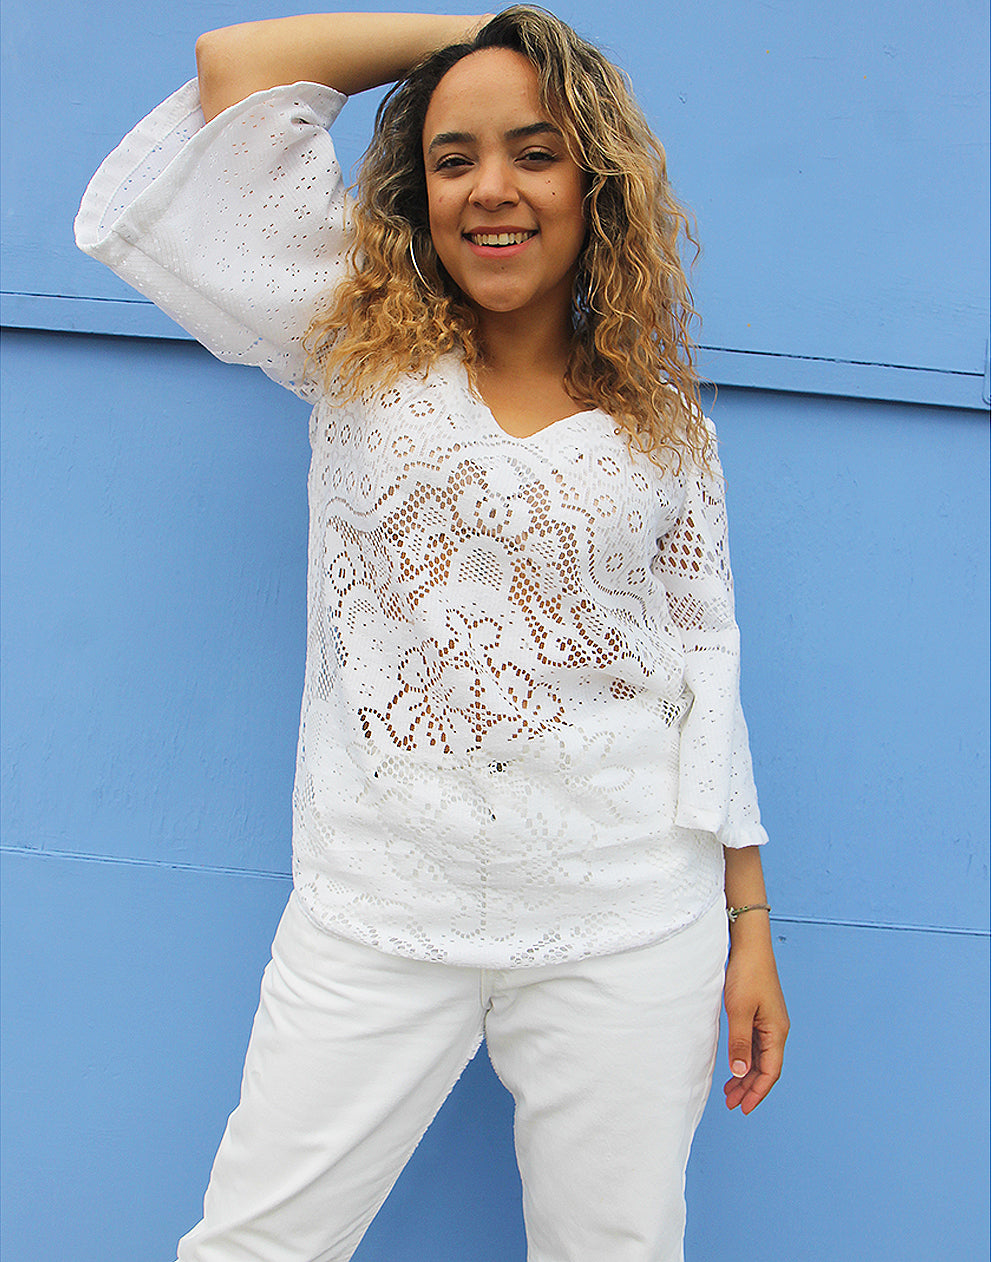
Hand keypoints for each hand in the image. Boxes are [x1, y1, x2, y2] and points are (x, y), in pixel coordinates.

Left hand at [722, 921, 788, 1114]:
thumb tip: (741, 1072)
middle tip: (732, 1104)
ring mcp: (769, 1021)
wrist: (750, 945)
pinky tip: (734, 1064)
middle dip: (750, 1088)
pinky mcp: (760, 1013)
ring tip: (729, 1091)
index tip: (743, 1109)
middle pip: (766, 1068)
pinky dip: (745, 1058)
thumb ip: (740, 1042)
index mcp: (777, 1032)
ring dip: (746, 1075)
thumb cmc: (746, 974)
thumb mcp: (739, 1011)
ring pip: (760, 1057)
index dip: (757, 1092)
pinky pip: (755, 1044)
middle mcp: (777, 1030)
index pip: (770, 1072)